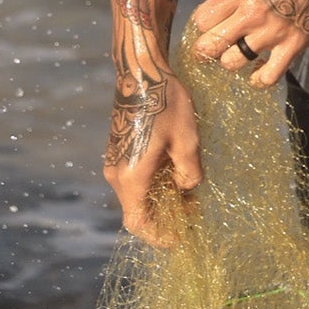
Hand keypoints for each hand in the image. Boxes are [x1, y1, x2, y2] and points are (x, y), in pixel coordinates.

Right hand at [103, 71, 201, 245]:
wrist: (140, 70)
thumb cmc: (165, 102)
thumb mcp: (187, 139)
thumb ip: (189, 172)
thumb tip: (188, 189)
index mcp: (131, 177)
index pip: (139, 223)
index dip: (159, 236)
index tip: (180, 238)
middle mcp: (117, 174)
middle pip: (138, 209)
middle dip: (165, 215)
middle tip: (193, 211)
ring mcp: (115, 161)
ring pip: (137, 193)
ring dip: (160, 196)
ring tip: (189, 190)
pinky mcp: (118, 149)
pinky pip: (134, 177)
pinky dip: (153, 182)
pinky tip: (175, 170)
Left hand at [190, 0, 308, 87]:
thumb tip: (221, 8)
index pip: (202, 19)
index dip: (202, 24)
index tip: (208, 25)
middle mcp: (253, 12)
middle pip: (210, 45)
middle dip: (206, 49)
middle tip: (211, 49)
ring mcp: (273, 32)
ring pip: (233, 63)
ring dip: (231, 61)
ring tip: (237, 54)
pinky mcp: (294, 45)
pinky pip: (268, 77)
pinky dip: (258, 79)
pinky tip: (257, 72)